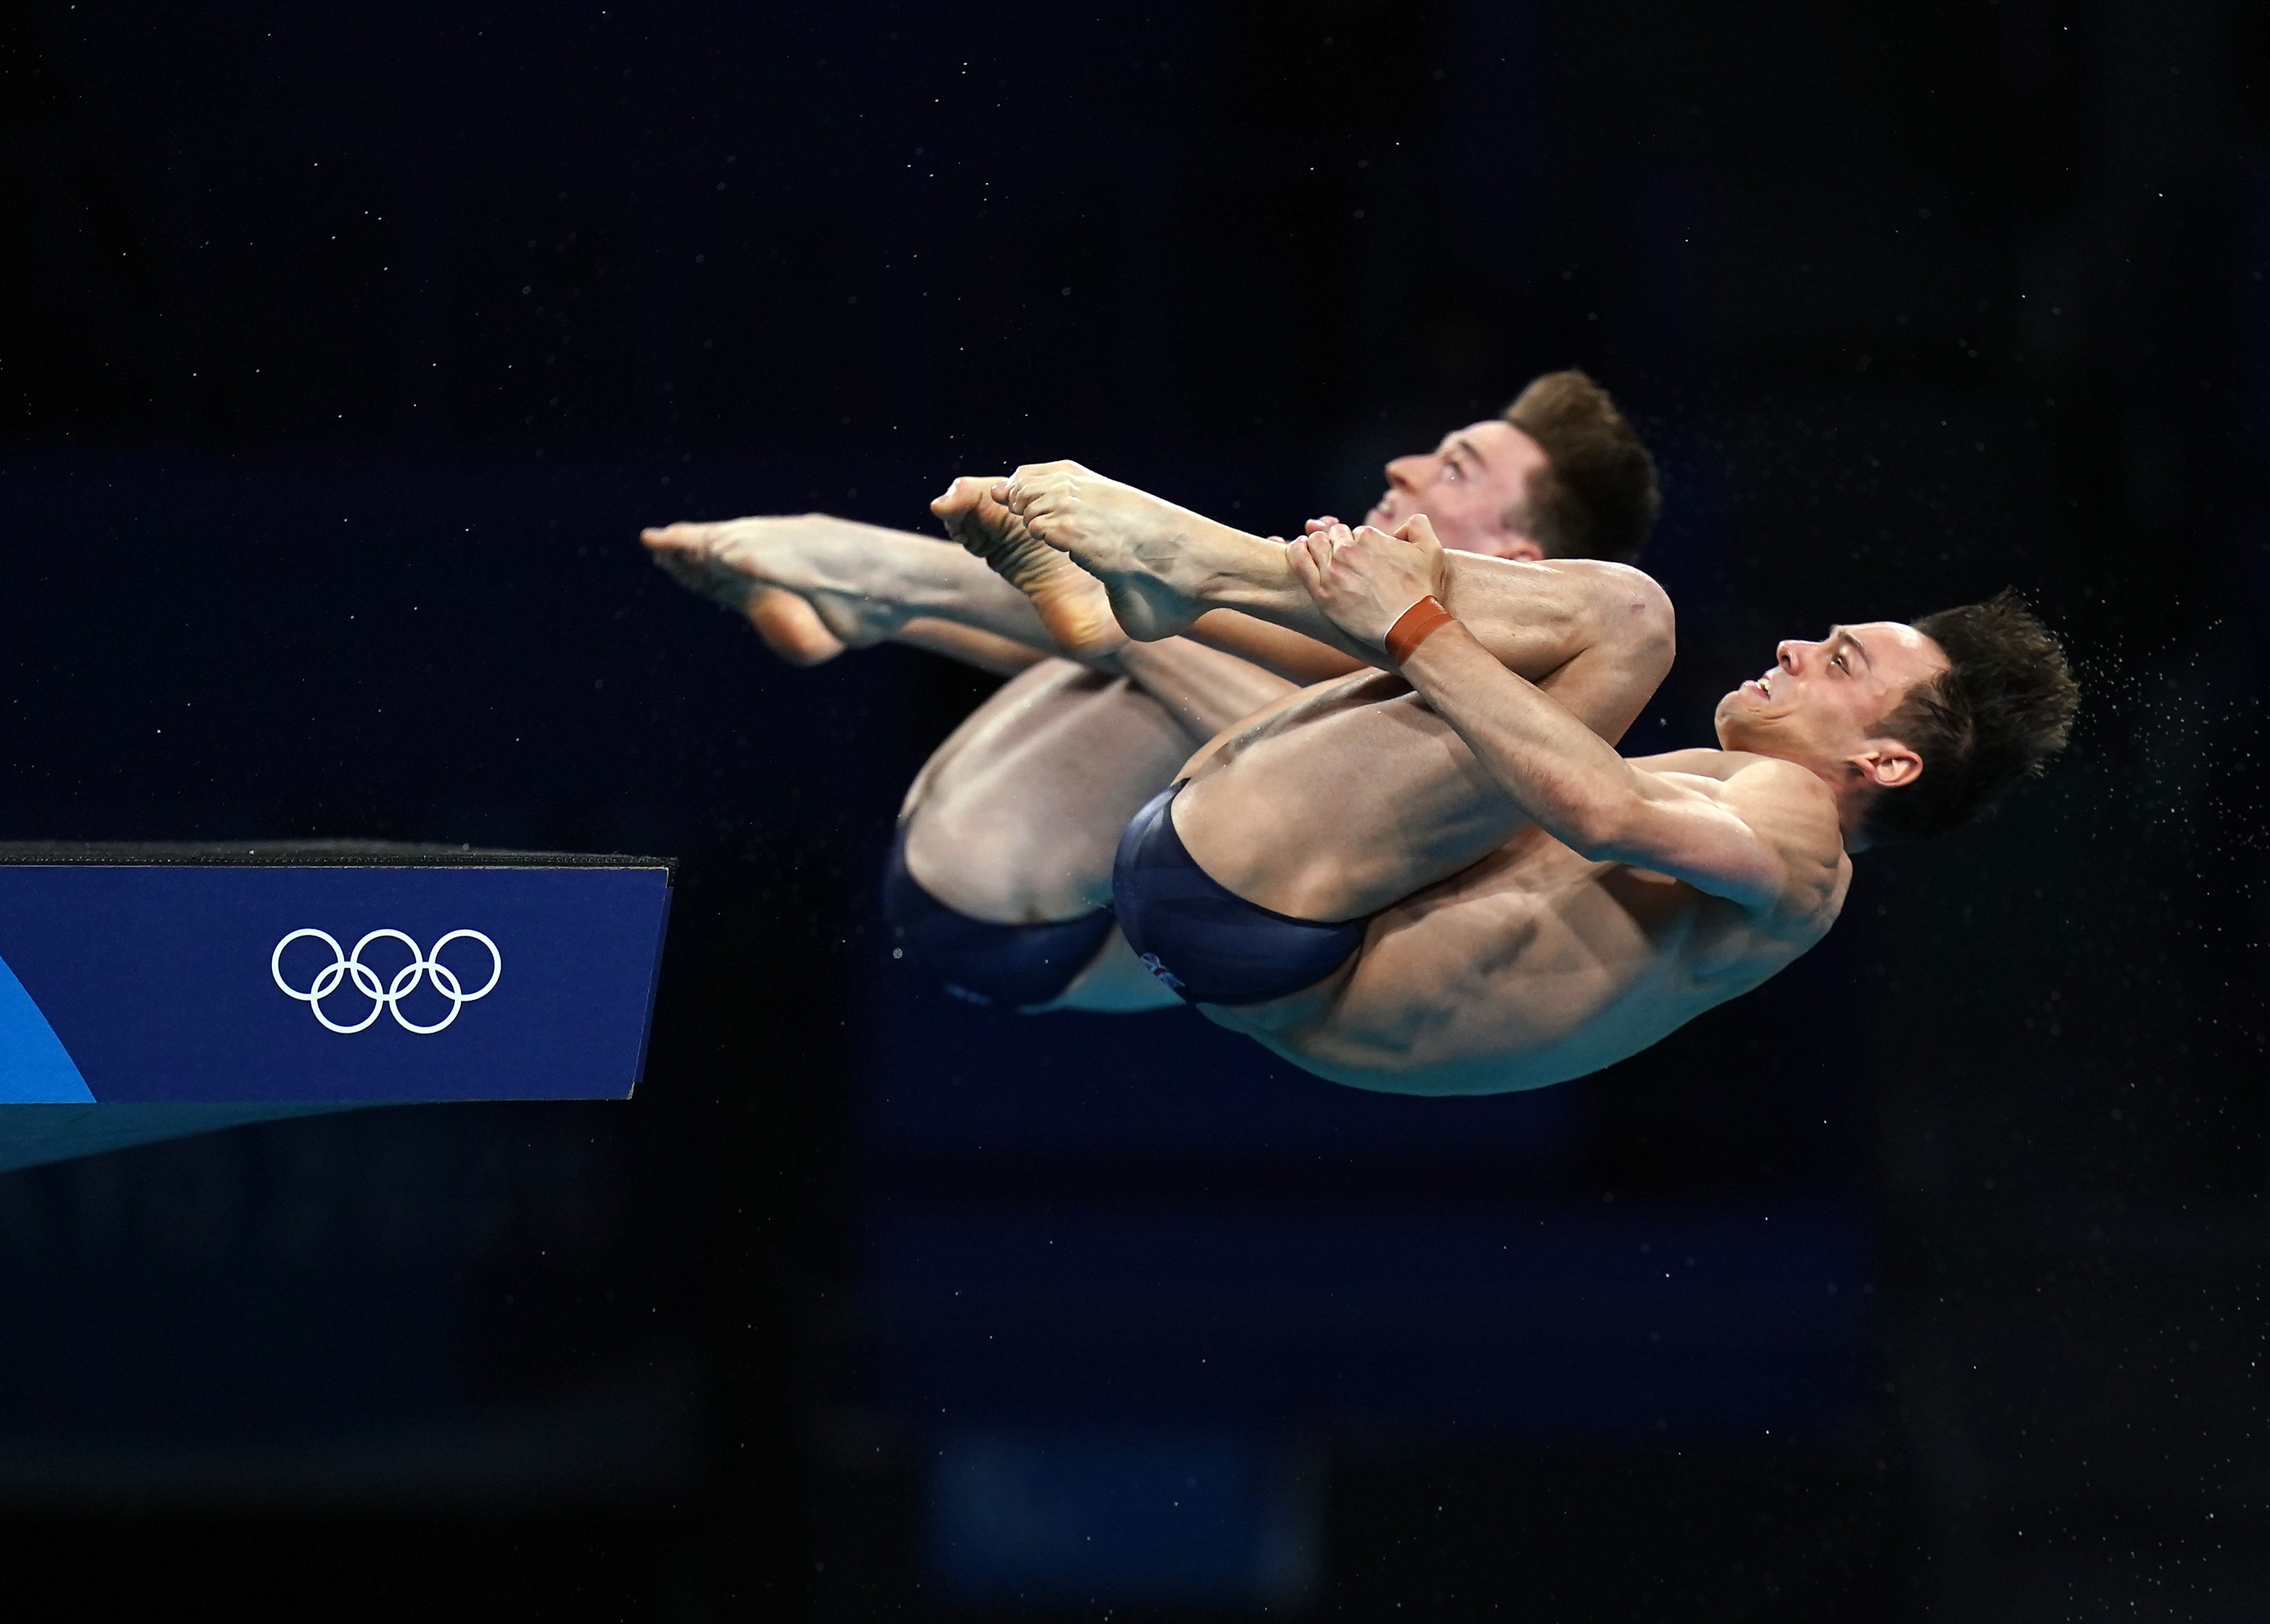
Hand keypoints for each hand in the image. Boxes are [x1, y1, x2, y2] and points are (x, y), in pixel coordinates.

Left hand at [1285, 515, 1447, 650]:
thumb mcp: (1432, 550)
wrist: (1410, 625)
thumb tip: (1405, 522)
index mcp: (1369, 537)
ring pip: (1315, 544)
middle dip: (1339, 543)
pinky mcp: (1321, 592)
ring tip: (1321, 554)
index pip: (1355, 532)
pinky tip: (1298, 547)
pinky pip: (1298, 561)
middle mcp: (1348, 550)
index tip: (1364, 557)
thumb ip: (1418, 525)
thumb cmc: (1423, 590)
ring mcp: (1332, 571)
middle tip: (1347, 561)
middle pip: (1334, 536)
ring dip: (1318, 545)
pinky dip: (1296, 551)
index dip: (1359, 543)